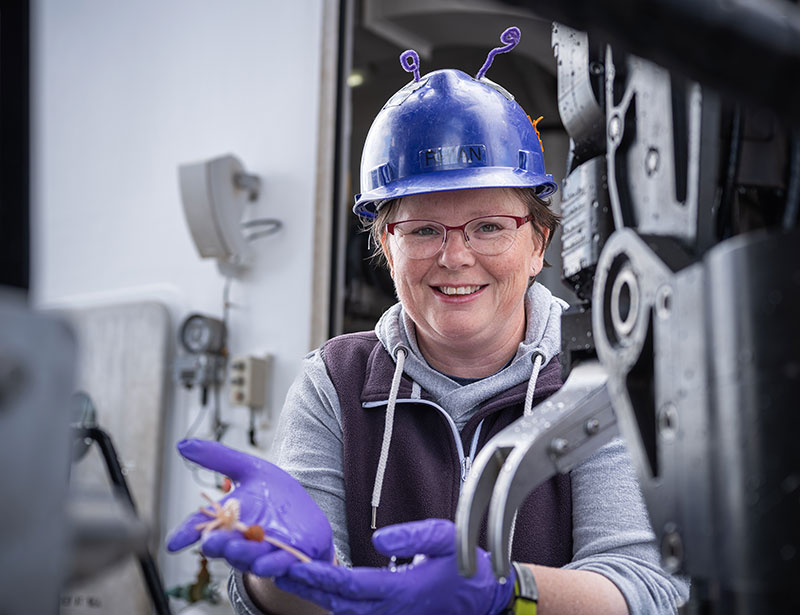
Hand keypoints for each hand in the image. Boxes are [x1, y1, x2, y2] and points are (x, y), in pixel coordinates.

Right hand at [166, 439, 333, 576]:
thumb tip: (182, 445)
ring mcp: (264, 552)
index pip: (203, 526)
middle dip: (218, 544)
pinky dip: (276, 566)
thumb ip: (218, 458)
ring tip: (241, 549)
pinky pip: (281, 566)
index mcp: (229, 519)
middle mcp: (242, 540)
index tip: (172, 544)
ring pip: (250, 559)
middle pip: (224, 546)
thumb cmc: (274, 493)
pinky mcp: (288, 559)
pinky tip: (273, 565)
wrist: (307, 513)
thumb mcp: (249, 469)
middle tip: (214, 541)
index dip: (187, 534)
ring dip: (244, 555)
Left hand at [275, 519, 513, 614]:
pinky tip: (318, 586)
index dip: (317, 576)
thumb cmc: (467, 565)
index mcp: (400, 590)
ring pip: (342, 612)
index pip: (348, 585)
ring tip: (286, 572)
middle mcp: (390, 610)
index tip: (291, 564)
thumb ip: (412, 536)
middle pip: (336, 601)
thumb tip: (376, 538)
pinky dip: (333, 600)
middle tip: (273, 566)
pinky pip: (355, 614)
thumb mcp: (446, 538)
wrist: (487, 597)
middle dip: (304, 585)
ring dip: (314, 593)